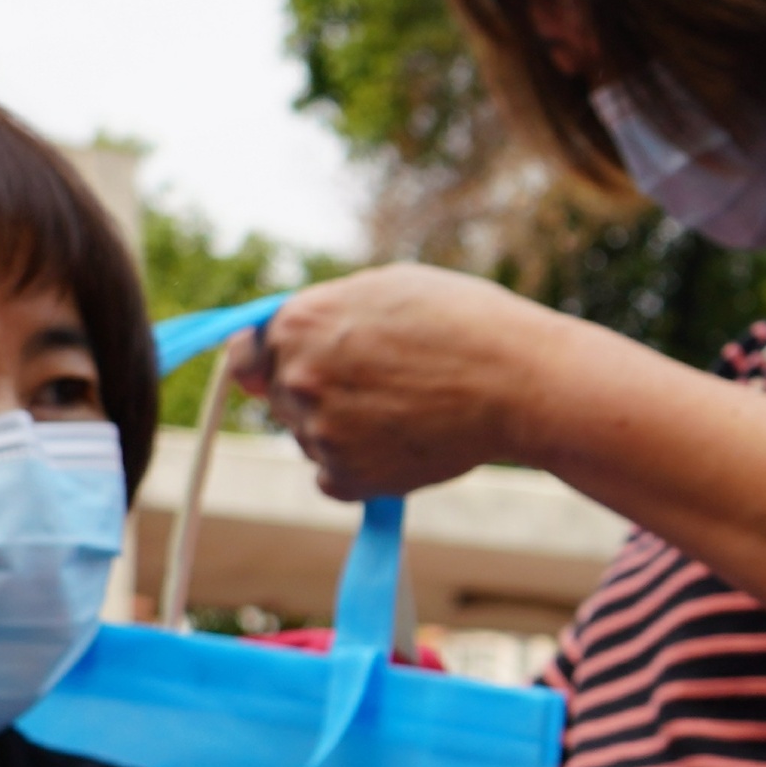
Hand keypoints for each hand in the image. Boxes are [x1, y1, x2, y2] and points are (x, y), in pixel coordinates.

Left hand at [241, 266, 611, 499]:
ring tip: (405, 411)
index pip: (247, 352)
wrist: (518, 383)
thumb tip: (278, 337)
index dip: (270, 360)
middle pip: (279, 397)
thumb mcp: (384, 289)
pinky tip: (403, 443)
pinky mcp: (346, 477)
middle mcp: (296, 377)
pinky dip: (359, 468)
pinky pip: (331, 477)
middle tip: (379, 387)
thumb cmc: (463, 323)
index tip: (293, 370)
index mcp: (298, 323)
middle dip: (316, 392)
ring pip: (308, 438)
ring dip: (341, 430)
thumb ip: (323, 312)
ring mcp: (318, 432)